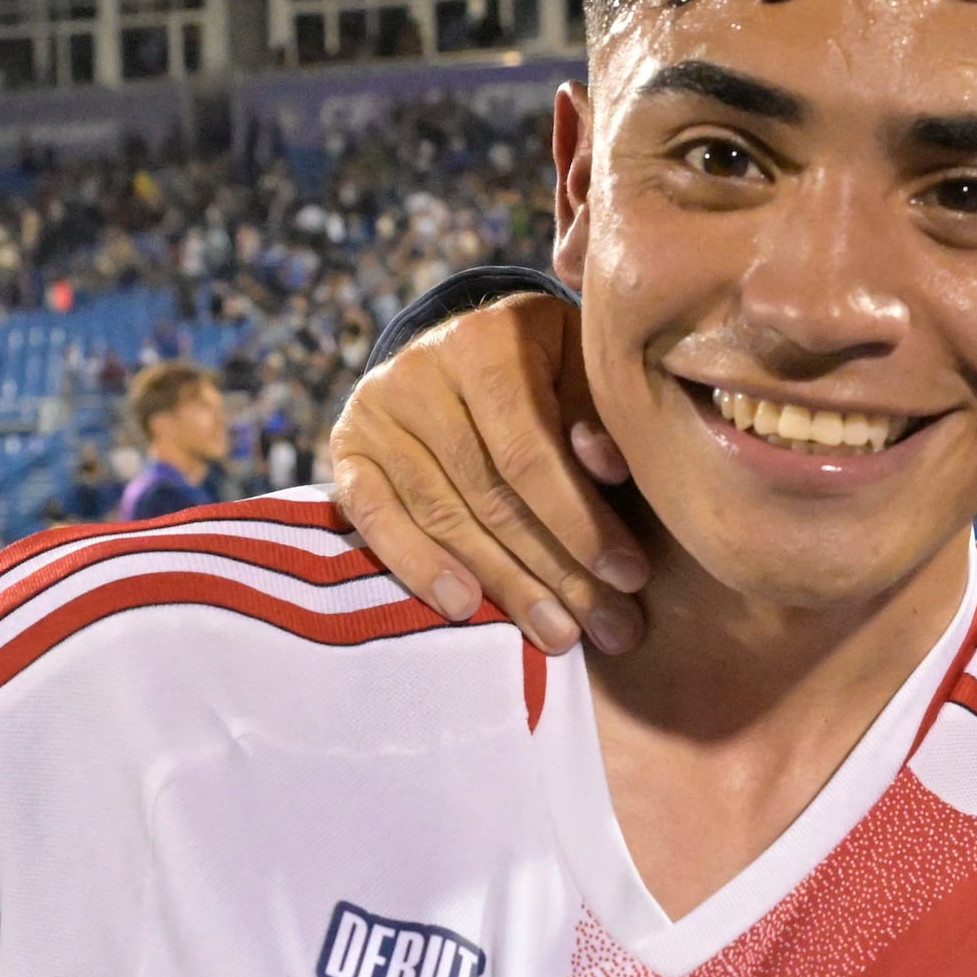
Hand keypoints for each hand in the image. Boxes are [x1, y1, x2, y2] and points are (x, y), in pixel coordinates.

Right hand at [322, 292, 650, 655]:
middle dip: (557, 569)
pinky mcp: (347, 448)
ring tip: (558, 635)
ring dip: (506, 586)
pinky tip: (463, 607)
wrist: (463, 348)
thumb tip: (607, 467)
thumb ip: (596, 415)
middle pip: (491, 493)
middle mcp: (420, 370)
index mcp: (485, 341)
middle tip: (610, 627)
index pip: (529, 451)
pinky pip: (375, 518)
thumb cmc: (544, 366)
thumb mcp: (580, 369)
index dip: (580, 520)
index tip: (630, 575)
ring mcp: (376, 410)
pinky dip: (417, 566)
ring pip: (444, 516)